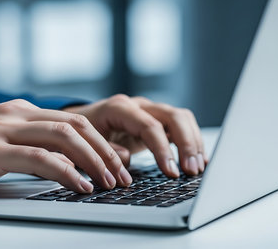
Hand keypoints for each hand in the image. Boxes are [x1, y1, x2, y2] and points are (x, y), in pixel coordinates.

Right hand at [0, 100, 131, 193]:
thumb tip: (61, 162)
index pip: (72, 119)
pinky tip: (80, 186)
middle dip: (104, 150)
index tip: (117, 162)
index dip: (100, 141)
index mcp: (19, 111)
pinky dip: (65, 172)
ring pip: (63, 137)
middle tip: (122, 175)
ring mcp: (3, 129)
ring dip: (92, 160)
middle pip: (75, 125)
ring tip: (110, 182)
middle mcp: (16, 114)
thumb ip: (27, 144)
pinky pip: (38, 158)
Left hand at [64, 94, 206, 176]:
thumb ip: (105, 151)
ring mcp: (149, 111)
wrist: (80, 123)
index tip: (172, 172)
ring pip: (181, 118)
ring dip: (193, 142)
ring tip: (197, 168)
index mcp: (119, 108)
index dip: (163, 149)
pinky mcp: (156, 120)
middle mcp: (138, 105)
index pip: (149, 126)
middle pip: (172, 116)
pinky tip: (198, 159)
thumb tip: (126, 158)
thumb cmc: (82, 134)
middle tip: (191, 170)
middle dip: (186, 143)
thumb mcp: (86, 143)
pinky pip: (180, 125)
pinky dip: (191, 141)